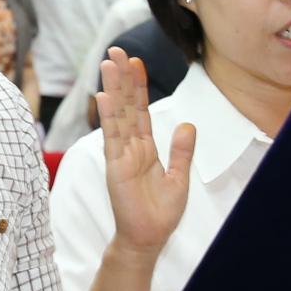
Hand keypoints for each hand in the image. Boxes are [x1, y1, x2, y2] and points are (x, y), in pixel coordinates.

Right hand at [96, 48, 195, 257]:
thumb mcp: (179, 178)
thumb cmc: (160, 213)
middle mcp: (131, 147)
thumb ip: (182, 151)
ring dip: (113, 89)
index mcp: (146, 149)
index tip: (136, 62)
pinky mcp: (115, 167)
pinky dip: (107, 117)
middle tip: (116, 51)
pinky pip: (111, 138)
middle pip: (126, 106)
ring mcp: (121, 155)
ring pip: (117, 115)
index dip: (139, 86)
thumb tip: (187, 124)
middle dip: (122, 78)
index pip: (141, 110)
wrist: (148, 239)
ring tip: (108, 63)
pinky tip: (103, 97)